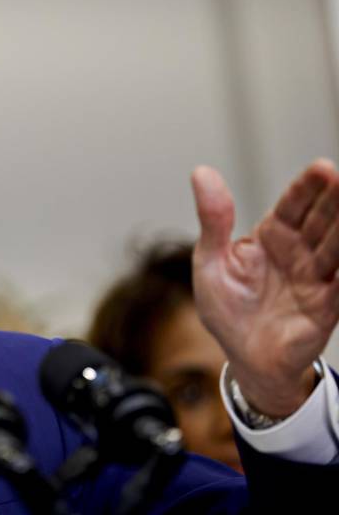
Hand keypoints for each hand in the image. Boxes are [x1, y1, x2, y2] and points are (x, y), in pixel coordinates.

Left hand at [191, 159, 338, 416]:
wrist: (243, 358)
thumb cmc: (225, 309)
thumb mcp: (210, 261)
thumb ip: (213, 220)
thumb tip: (201, 172)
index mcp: (270, 236)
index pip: (293, 205)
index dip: (307, 187)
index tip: (322, 168)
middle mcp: (299, 252)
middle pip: (322, 219)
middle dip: (335, 199)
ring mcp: (316, 277)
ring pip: (337, 245)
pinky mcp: (328, 303)